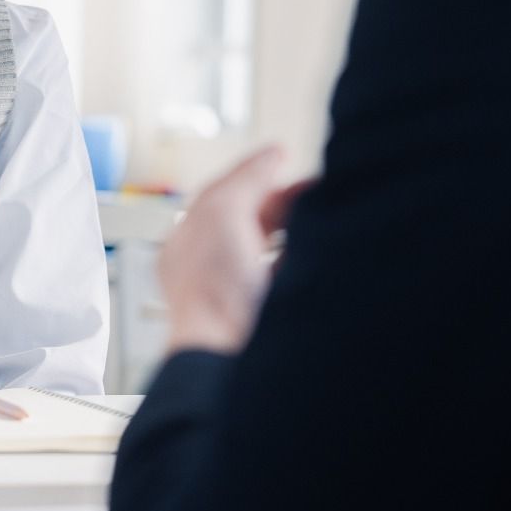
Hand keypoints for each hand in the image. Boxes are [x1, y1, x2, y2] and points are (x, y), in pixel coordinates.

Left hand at [160, 146, 311, 354]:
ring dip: (298, 228)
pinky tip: (316, 253)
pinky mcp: (264, 313)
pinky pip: (287, 276)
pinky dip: (303, 259)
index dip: (254, 173)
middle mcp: (211, 267)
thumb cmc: (211, 291)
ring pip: (273, 248)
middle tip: (315, 187)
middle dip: (284, 202)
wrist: (226, 354)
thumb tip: (271, 156)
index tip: (281, 157)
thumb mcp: (223, 211)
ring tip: (321, 215)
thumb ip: (246, 179)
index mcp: (189, 240)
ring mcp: (238, 292)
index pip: (223, 194)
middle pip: (251, 220)